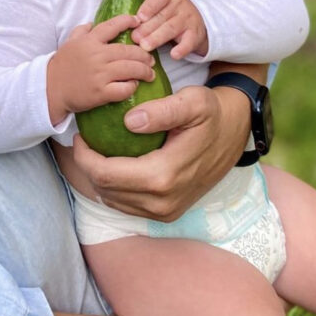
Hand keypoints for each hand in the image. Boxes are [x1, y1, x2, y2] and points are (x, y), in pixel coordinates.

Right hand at [47, 16, 155, 125]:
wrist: (50, 89)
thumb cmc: (62, 66)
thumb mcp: (69, 43)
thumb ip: (81, 31)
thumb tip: (92, 23)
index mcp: (89, 41)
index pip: (112, 26)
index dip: (128, 21)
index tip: (138, 21)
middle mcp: (96, 55)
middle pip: (129, 51)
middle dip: (144, 55)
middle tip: (151, 59)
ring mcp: (99, 74)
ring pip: (131, 69)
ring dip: (144, 71)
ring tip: (150, 73)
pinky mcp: (100, 92)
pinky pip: (124, 89)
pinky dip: (132, 87)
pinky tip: (133, 86)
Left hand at [70, 78, 252, 221]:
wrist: (234, 134)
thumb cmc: (211, 114)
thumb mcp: (192, 102)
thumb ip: (163, 111)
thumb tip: (129, 122)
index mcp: (164, 176)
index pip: (106, 174)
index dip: (85, 156)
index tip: (81, 135)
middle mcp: (163, 201)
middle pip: (105, 190)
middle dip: (87, 166)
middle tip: (84, 140)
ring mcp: (166, 211)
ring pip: (114, 201)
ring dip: (99, 178)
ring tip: (96, 149)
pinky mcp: (167, 213)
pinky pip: (128, 205)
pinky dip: (114, 187)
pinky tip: (113, 163)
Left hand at [132, 0, 207, 58]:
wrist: (197, 22)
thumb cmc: (169, 15)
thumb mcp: (160, 9)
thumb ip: (145, 15)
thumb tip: (126, 25)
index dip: (148, 7)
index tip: (139, 18)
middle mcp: (179, 6)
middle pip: (162, 17)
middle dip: (147, 28)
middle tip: (135, 38)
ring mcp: (188, 20)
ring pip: (172, 28)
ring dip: (157, 38)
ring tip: (145, 46)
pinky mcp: (195, 35)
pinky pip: (189, 42)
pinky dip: (182, 49)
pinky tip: (174, 55)